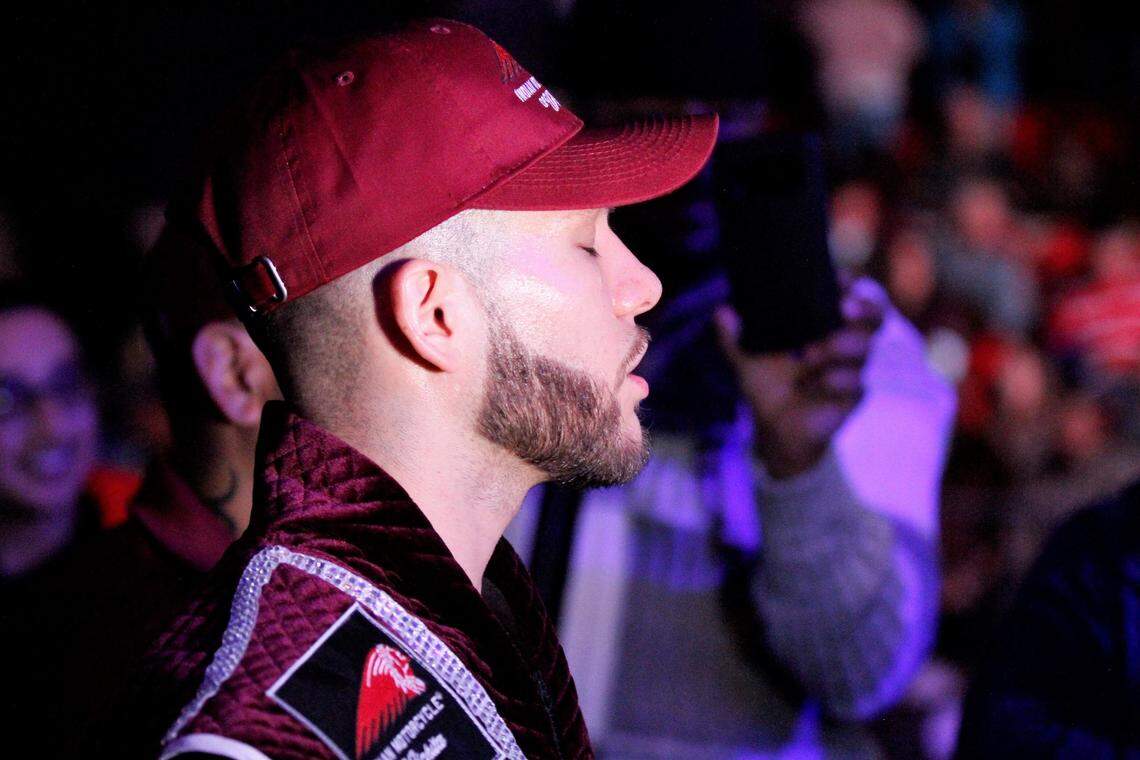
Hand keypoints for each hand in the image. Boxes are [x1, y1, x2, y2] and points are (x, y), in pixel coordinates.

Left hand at [715, 278, 886, 478]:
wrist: (773, 429)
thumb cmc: (767, 386)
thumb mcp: (746, 359)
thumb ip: (733, 337)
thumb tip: (722, 311)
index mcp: (822, 327)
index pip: (847, 296)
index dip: (850, 284)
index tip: (839, 278)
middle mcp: (843, 343)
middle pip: (873, 317)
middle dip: (864, 309)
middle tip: (843, 309)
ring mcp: (851, 370)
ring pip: (865, 348)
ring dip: (842, 346)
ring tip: (810, 354)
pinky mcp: (852, 397)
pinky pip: (857, 384)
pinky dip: (838, 380)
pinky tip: (819, 382)